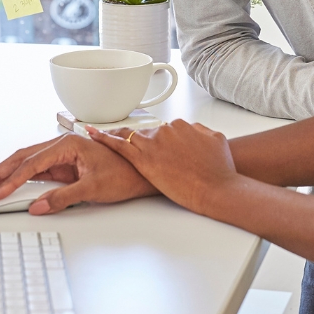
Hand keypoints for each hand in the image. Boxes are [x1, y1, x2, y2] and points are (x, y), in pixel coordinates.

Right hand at [0, 133, 155, 213]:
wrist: (142, 173)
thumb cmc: (124, 173)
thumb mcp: (93, 187)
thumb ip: (62, 197)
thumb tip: (37, 207)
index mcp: (68, 144)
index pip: (32, 163)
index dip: (12, 181)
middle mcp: (62, 146)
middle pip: (22, 158)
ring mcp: (61, 156)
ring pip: (26, 164)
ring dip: (5, 175)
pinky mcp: (63, 167)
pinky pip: (35, 172)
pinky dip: (18, 179)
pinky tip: (6, 186)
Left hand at [88, 119, 237, 215]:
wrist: (217, 187)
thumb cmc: (219, 170)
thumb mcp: (215, 140)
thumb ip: (200, 132)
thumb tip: (193, 131)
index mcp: (181, 126)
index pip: (164, 131)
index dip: (160, 142)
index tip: (158, 149)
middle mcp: (165, 130)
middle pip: (147, 135)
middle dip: (144, 145)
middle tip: (143, 157)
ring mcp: (154, 143)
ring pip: (132, 137)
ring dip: (121, 138)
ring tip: (110, 142)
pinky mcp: (144, 159)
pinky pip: (119, 144)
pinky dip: (105, 138)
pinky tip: (94, 134)